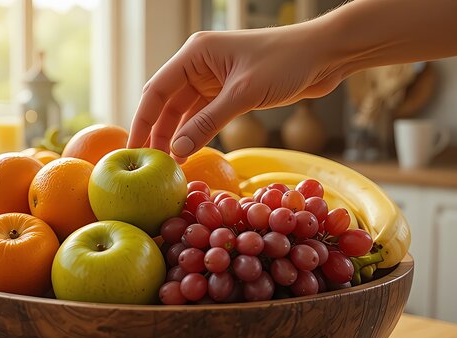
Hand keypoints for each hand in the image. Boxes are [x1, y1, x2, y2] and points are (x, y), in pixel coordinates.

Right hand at [127, 26, 342, 159]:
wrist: (325, 54)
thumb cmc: (285, 62)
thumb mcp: (243, 94)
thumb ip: (207, 123)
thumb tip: (177, 151)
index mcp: (195, 54)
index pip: (156, 90)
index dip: (142, 120)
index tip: (132, 148)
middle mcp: (200, 64)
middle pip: (167, 102)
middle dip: (158, 132)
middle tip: (149, 163)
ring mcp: (215, 78)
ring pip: (185, 111)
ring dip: (177, 135)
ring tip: (167, 163)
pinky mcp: (230, 91)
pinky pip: (204, 115)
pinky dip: (196, 133)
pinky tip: (190, 151)